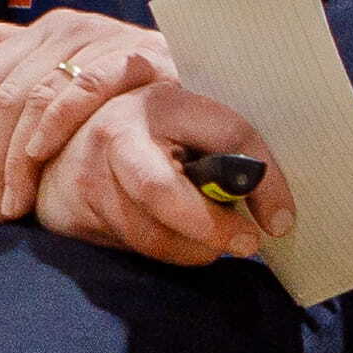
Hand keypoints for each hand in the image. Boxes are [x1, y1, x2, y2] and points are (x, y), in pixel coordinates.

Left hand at [0, 9, 175, 218]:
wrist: (206, 90)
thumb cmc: (132, 93)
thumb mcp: (74, 74)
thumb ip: (23, 57)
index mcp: (48, 31)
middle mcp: (71, 27)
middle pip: (5, 92)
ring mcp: (104, 38)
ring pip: (36, 95)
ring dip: (18, 156)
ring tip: (19, 200)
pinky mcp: (137, 55)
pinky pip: (85, 86)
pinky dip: (57, 122)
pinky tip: (42, 155)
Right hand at [31, 76, 296, 266]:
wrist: (71, 136)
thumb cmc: (154, 131)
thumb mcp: (189, 119)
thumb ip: (227, 144)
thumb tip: (276, 212)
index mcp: (162, 101)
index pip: (226, 135)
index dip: (263, 183)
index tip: (280, 220)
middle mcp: (118, 133)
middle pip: (162, 192)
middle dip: (210, 227)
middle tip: (246, 242)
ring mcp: (90, 174)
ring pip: (149, 231)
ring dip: (193, 248)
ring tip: (215, 244)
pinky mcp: (78, 211)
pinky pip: (132, 245)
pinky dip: (168, 251)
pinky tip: (182, 240)